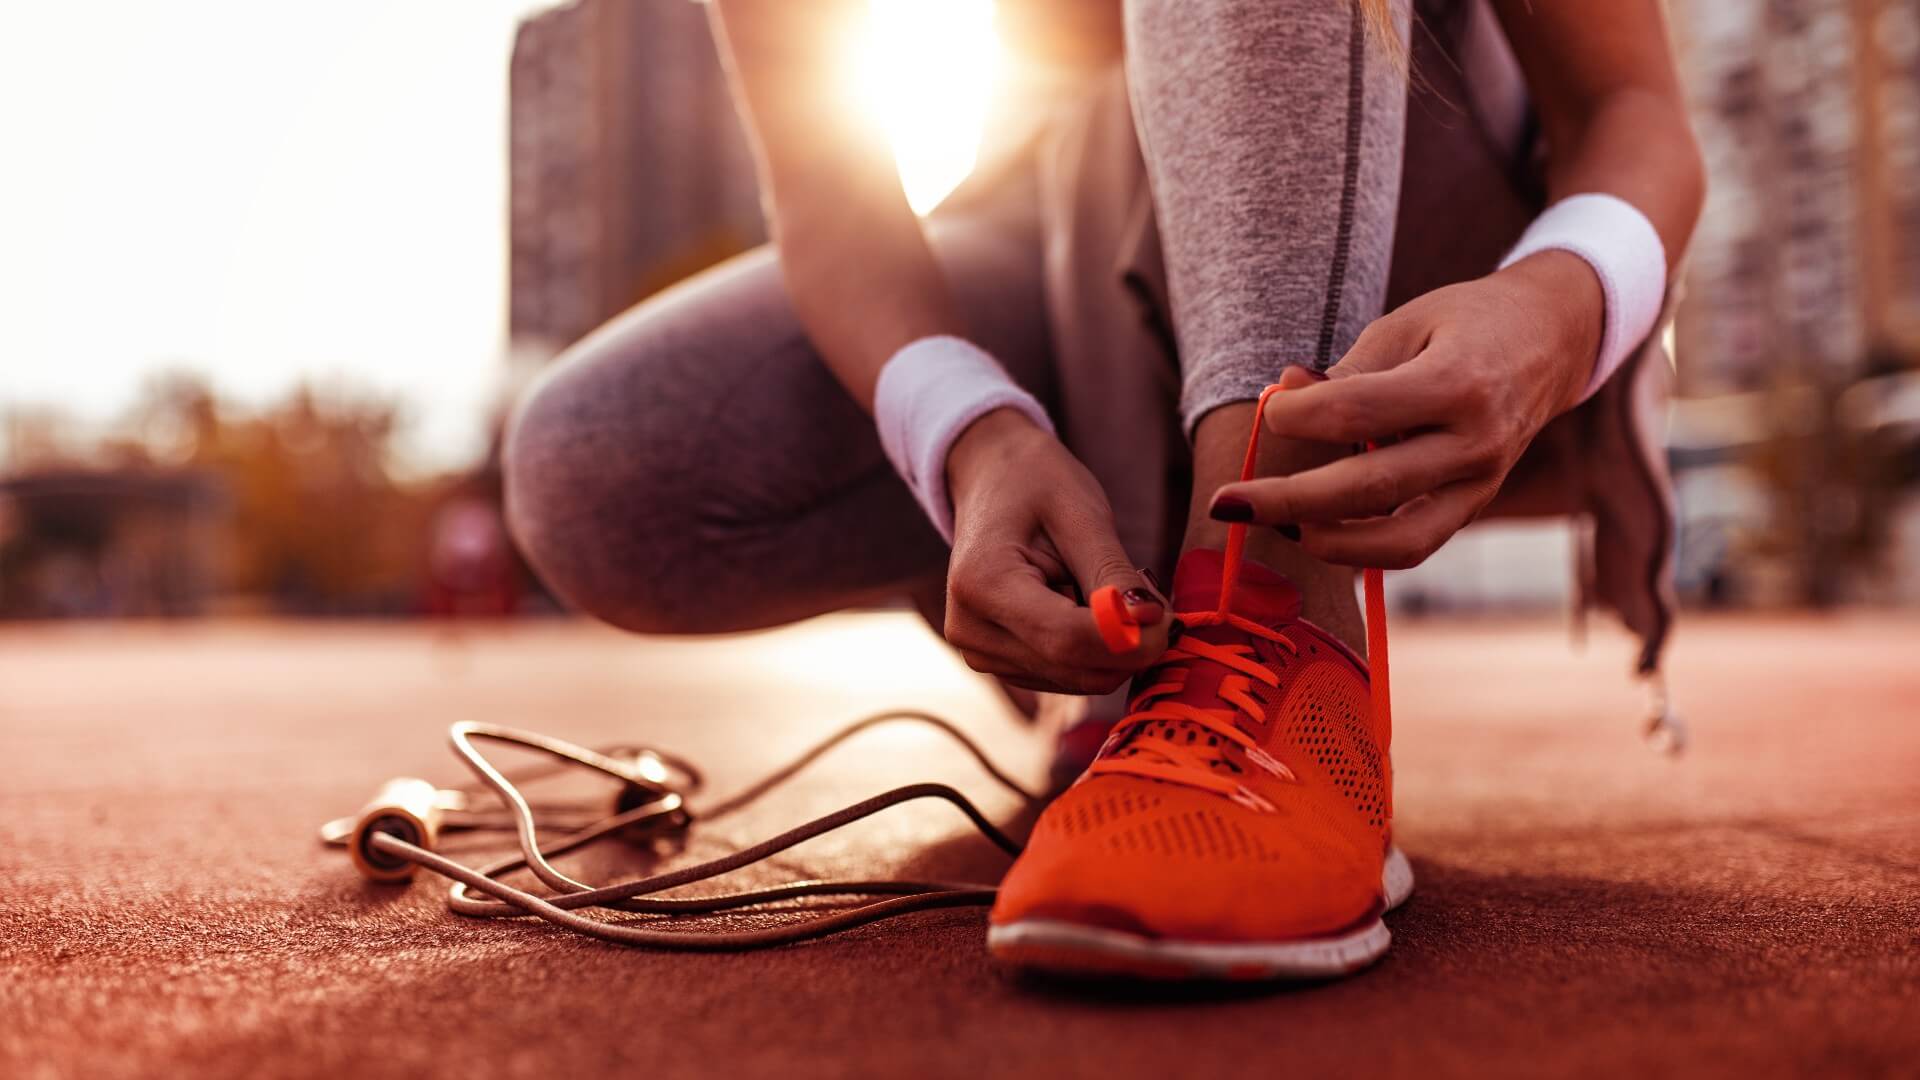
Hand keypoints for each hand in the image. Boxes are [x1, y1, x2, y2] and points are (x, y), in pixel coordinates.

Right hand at [944, 408, 1171, 693]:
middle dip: (1129, 643)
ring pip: (1079, 678)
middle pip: (1074, 667)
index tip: (1170, 616)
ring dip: (1113, 645)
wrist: (991, 480)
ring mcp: (981, 653)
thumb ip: (1113, 574)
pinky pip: (1069, 676)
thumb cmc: (1036, 483)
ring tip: (1106, 586)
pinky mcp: (1001, 664)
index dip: (1128, 638)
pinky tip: (1086, 604)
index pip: (1066, 639)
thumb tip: (1152, 625)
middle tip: (1150, 593)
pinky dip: (1095, 649)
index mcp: (982, 584)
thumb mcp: (1081, 514)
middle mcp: (971, 631)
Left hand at [1209, 251, 1604, 568]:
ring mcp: (1481, 483)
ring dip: (1323, 539)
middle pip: (1369, 486)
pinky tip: (1313, 530)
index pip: (1359, 412)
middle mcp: (1477, 442)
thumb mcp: (1407, 323)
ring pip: (1397, 540)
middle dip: (1286, 500)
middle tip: (1224, 501)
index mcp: (1459, 382)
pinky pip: (1414, 546)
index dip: (1298, 416)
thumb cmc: (1466, 322)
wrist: (1552, 339)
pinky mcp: (1474, 506)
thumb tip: (1281, 398)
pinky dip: (1360, 549)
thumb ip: (1346, 370)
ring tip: (1270, 523)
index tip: (1268, 410)